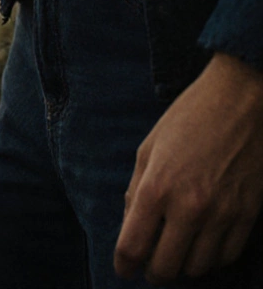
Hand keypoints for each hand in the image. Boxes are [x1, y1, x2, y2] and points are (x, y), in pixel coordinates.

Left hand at [114, 52, 262, 283]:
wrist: (240, 102)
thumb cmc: (188, 121)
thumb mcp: (147, 150)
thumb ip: (136, 191)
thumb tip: (131, 225)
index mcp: (156, 189)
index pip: (133, 247)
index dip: (124, 266)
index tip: (123, 270)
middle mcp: (189, 207)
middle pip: (166, 267)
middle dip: (153, 272)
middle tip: (150, 265)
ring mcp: (223, 214)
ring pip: (198, 267)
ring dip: (183, 265)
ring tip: (177, 252)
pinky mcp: (249, 214)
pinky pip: (228, 255)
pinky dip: (212, 257)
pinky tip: (203, 244)